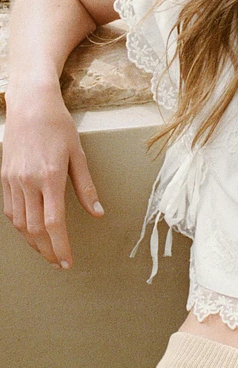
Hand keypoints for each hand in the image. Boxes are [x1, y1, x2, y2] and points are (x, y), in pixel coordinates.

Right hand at [2, 83, 103, 268]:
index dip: (60, 246)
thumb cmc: (58, 126)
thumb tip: (98, 213)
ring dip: (33, 242)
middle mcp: (28, 181)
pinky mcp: (4, 177)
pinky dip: (20, 226)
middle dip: (48, 250)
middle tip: (59, 262)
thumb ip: (86, 187)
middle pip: (35, 229)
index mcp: (50, 176)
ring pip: (20, 223)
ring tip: (47, 252)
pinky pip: (10, 209)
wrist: (30, 104)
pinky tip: (30, 232)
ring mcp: (13, 180)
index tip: (68, 262)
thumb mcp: (79, 154)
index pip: (53, 223)